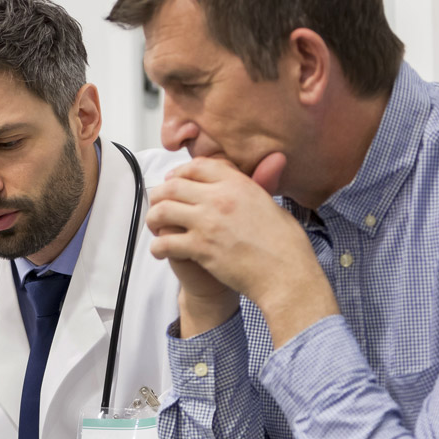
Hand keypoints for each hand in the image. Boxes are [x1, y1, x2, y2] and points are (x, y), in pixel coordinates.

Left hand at [146, 155, 337, 345]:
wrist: (285, 274)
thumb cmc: (285, 244)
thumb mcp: (272, 204)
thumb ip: (260, 184)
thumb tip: (270, 164)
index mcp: (238, 184)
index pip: (197, 166)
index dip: (180, 173)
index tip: (173, 182)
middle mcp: (220, 198)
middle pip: (173, 186)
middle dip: (160, 195)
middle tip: (157, 206)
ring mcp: (207, 222)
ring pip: (162, 211)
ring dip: (153, 218)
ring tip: (155, 227)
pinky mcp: (200, 247)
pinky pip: (164, 242)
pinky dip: (157, 247)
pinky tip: (160, 251)